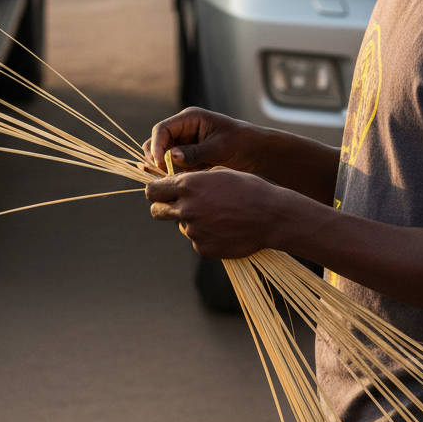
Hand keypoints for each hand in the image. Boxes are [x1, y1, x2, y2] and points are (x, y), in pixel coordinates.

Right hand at [143, 107, 264, 175]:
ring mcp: (185, 144)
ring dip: (164, 169)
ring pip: (162, 157)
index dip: (157, 146)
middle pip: (157, 143)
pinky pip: (173, 167)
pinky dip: (173, 175)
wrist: (257, 153)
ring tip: (174, 181)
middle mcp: (183, 130)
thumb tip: (171, 157)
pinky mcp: (189, 158)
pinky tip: (179, 182)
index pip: (162, 130)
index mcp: (189, 119)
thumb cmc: (241, 143)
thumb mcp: (219, 147)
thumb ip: (195, 153)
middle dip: (157, 158)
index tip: (161, 164)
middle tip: (164, 176)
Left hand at [145, 168, 292, 257]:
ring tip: (217, 215)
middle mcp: (186, 209)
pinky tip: (224, 228)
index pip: (152, 190)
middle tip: (175, 206)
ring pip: (180, 225)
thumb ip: (192, 179)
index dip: (155, 190)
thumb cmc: (246, 188)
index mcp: (187, 186)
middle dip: (162, 207)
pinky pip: (196, 240)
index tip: (159, 191)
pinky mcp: (203, 248)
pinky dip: (205, 235)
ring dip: (191, 220)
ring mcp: (193, 231)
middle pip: (156, 211)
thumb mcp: (217, 172)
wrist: (270, 215)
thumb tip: (173, 183)